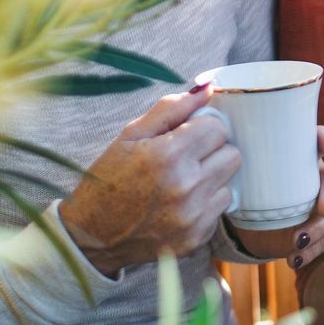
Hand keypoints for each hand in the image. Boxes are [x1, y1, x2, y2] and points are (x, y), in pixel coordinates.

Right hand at [59, 84, 239, 275]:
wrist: (91, 235)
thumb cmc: (109, 178)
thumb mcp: (131, 134)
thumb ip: (172, 108)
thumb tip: (209, 87)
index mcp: (168, 155)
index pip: (218, 127)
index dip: (202, 128)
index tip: (186, 136)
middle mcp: (186, 187)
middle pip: (232, 154)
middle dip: (212, 151)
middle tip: (186, 158)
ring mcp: (193, 217)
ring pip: (230, 181)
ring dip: (212, 178)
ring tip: (182, 182)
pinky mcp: (197, 238)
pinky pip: (221, 209)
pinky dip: (206, 203)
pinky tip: (180, 204)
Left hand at [227, 125, 323, 268]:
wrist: (237, 219)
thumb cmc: (239, 180)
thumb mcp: (231, 160)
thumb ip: (220, 136)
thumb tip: (202, 96)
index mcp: (297, 156)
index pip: (320, 141)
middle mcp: (311, 180)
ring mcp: (312, 209)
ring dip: (320, 228)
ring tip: (299, 240)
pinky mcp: (306, 233)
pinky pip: (319, 244)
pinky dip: (309, 252)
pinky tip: (293, 258)